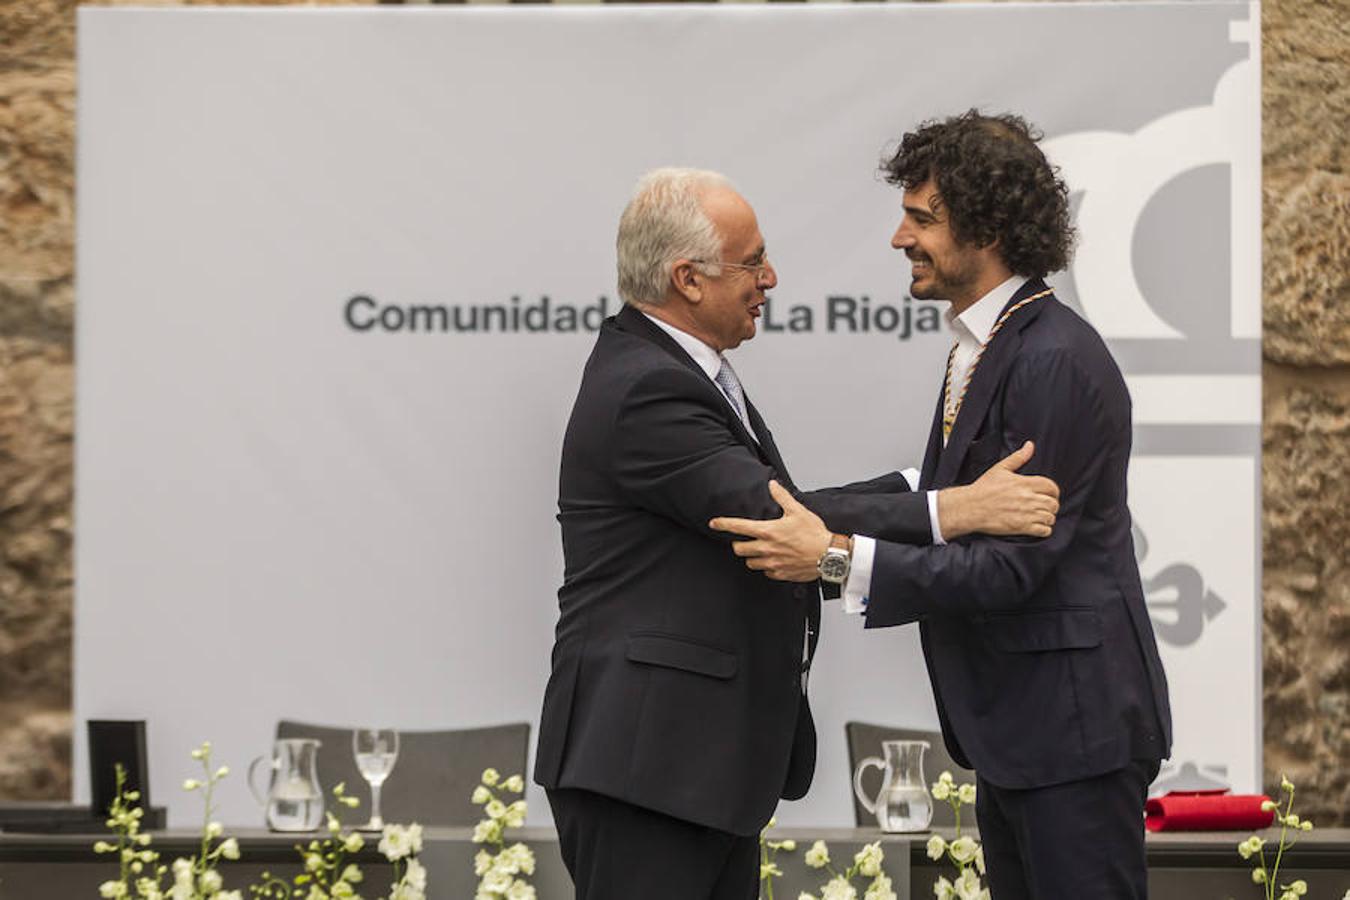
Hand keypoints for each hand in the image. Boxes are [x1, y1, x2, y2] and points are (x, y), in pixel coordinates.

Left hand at [708, 481, 832, 581]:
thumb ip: (782, 497)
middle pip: (739, 549)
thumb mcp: (798, 511)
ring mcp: (772, 563)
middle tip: (746, 540)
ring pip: (750, 563)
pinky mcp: (780, 574)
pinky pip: (765, 572)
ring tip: (761, 550)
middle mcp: (767, 549)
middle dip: (739, 544)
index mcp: (768, 532)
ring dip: (752, 556)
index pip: (738, 527)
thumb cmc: (815, 534)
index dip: (723, 524)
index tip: (714, 523)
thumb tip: (773, 485)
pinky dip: (766, 567)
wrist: (829, 556)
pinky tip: (774, 560)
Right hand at [937, 440, 1059, 539]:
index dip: (1053, 491)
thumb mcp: (1000, 468)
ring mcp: (1026, 514)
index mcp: (1025, 483)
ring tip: (1041, 517)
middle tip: (1045, 507)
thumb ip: (1018, 457)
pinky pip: (1044, 530)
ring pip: (1050, 517)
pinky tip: (1037, 526)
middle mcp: (1028, 498)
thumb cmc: (983, 488)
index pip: (1051, 487)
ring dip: (1048, 517)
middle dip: (1051, 505)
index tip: (1049, 494)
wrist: (970, 507)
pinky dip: (1044, 530)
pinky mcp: (1021, 527)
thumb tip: (1030, 445)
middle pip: (1053, 503)